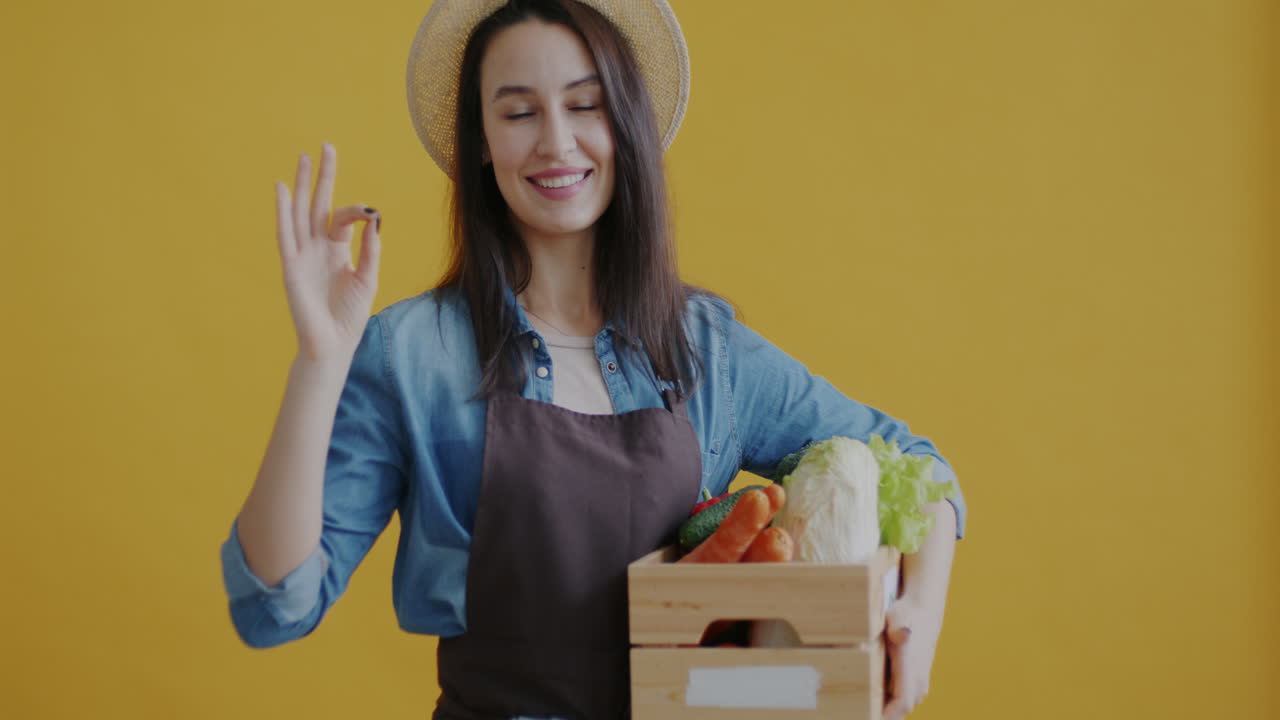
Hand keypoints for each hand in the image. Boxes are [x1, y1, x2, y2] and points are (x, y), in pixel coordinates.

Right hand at [275, 143, 381, 363]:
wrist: (333, 343)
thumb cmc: (349, 315)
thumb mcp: (368, 279)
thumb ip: (371, 250)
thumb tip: (375, 220)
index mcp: (336, 250)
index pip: (342, 218)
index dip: (356, 211)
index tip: (369, 213)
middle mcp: (317, 247)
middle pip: (318, 204)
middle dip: (322, 177)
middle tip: (325, 147)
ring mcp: (302, 254)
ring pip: (300, 212)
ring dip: (301, 186)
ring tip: (303, 159)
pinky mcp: (291, 265)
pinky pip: (285, 234)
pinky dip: (283, 211)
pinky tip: (282, 189)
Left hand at [882, 596, 939, 719]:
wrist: (925, 608)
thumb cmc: (906, 613)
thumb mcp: (897, 618)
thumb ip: (899, 629)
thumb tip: (902, 634)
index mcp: (909, 666)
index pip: (902, 701)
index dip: (888, 714)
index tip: (872, 716)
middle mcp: (918, 675)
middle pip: (906, 707)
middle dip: (889, 715)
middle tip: (868, 714)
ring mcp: (922, 674)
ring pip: (911, 702)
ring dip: (896, 709)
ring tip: (876, 711)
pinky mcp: (921, 672)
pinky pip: (913, 695)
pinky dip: (900, 702)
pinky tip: (886, 700)